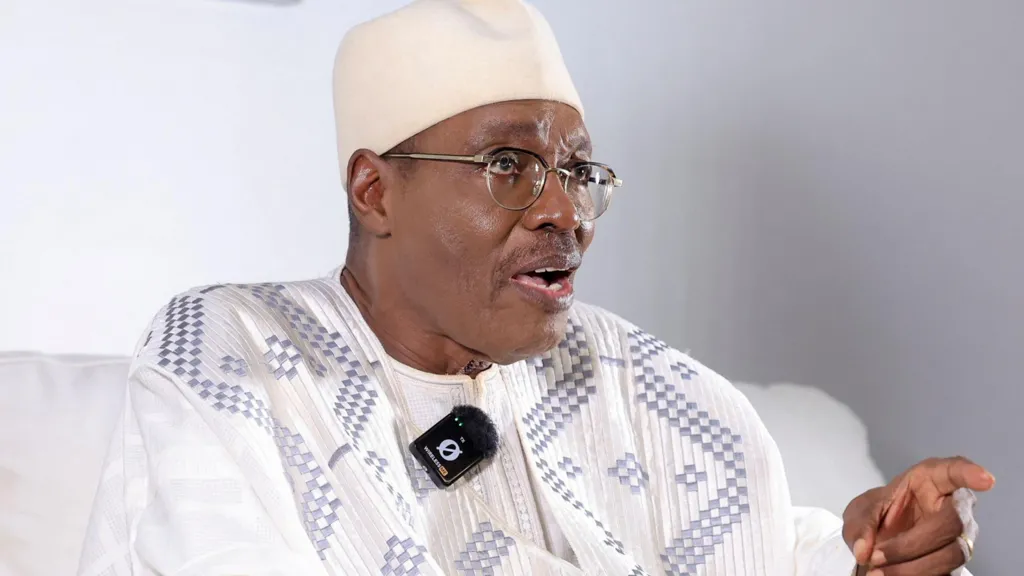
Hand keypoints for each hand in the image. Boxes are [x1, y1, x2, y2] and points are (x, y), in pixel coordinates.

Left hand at [842, 456, 994, 574]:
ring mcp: (958, 537)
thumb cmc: (879, 516)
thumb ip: (862, 524)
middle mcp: (952, 507)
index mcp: (931, 480)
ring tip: (877, 572)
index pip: (954, 471)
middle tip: (875, 555)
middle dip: (912, 543)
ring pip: (951, 554)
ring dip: (912, 567)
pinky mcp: (954, 563)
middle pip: (952, 522)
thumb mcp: (861, 511)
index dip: (970, 473)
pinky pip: (945, 573)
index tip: (984, 479)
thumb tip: (864, 549)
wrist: (879, 543)